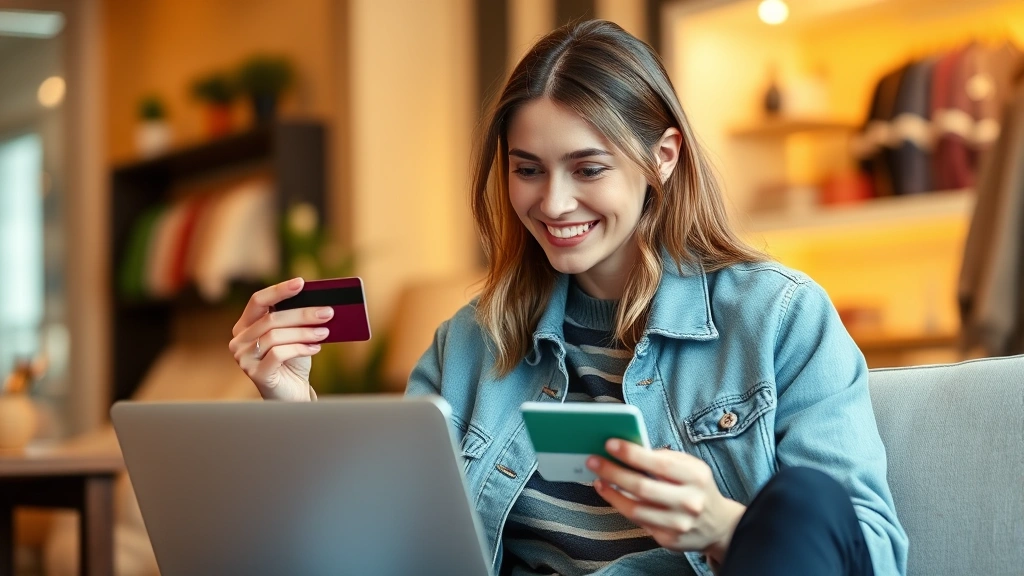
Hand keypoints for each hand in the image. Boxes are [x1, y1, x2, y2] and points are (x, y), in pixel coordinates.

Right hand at [228, 277, 331, 400]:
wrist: (293, 392)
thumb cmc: (293, 361)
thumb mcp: (295, 335)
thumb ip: (297, 319)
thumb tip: (320, 302)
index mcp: (246, 325)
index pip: (258, 300)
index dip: (279, 290)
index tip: (301, 283)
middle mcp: (239, 340)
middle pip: (271, 318)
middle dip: (302, 314)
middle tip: (327, 312)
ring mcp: (244, 358)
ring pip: (275, 335)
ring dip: (304, 332)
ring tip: (325, 332)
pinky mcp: (255, 374)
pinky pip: (279, 354)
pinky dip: (300, 348)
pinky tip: (315, 348)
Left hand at [588, 439, 745, 563]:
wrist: (718, 525)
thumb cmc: (698, 489)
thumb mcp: (692, 467)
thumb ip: (666, 457)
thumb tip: (632, 449)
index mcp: (696, 477)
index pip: (659, 463)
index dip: (632, 453)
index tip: (610, 444)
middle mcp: (689, 502)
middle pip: (643, 487)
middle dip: (614, 472)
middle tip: (594, 460)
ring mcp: (678, 524)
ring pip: (636, 509)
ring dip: (612, 492)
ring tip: (598, 478)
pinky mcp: (668, 540)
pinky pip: (638, 521)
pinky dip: (621, 506)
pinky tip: (611, 494)